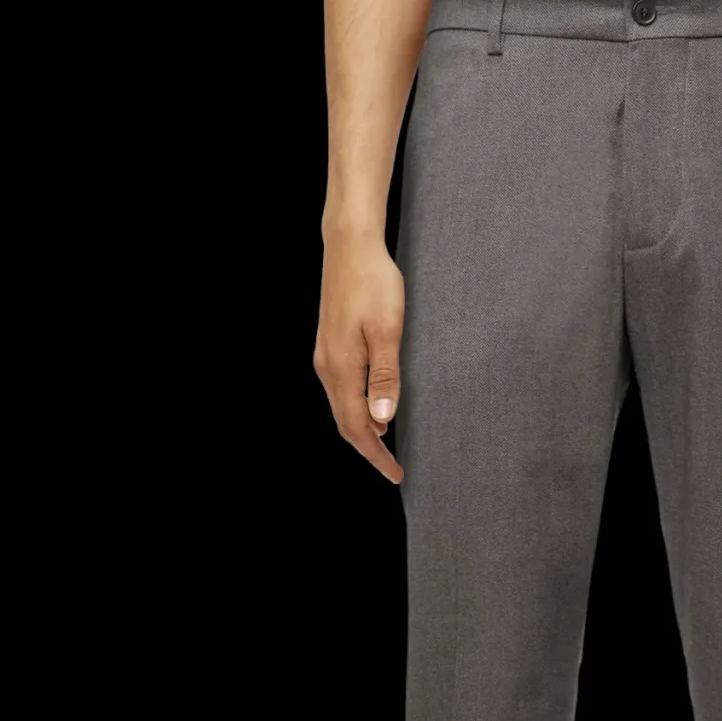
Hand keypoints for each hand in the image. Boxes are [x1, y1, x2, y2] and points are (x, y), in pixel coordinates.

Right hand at [315, 231, 405, 482]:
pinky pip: (341, 389)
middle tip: (392, 467)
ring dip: (361, 429)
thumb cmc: (373, 282)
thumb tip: (382, 420)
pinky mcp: (330, 344)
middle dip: (368, 449)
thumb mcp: (388, 330)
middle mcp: (327, 366)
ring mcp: (326, 355)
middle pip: (344, 422)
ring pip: (341, 406)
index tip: (395, 473)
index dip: (376, 455)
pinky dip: (355, 408)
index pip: (357, 427)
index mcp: (341, 367)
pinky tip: (371, 407)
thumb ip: (386, 376)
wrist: (350, 246)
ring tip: (385, 445)